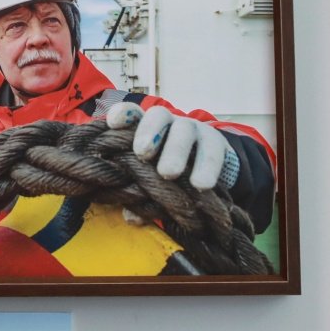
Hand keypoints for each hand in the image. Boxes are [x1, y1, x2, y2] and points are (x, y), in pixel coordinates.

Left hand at [105, 101, 235, 189]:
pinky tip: (201, 184)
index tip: (113, 124)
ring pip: (184, 130)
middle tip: (142, 153)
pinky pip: (212, 151)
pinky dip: (206, 167)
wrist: (208, 172)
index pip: (132, 114)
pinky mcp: (216, 142)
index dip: (123, 114)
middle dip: (149, 133)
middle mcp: (169, 123)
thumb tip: (130, 217)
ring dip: (175, 151)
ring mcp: (193, 129)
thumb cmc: (168, 173)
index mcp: (146, 128)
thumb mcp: (152, 180)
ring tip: (168, 173)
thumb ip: (140, 194)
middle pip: (159, 116)